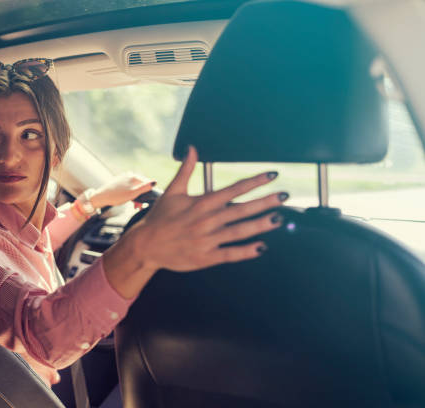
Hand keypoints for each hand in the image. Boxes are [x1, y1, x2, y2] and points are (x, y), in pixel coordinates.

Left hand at [89, 173, 155, 207]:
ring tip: (135, 206)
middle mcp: (129, 175)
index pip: (147, 183)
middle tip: (140, 207)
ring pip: (134, 188)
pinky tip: (128, 201)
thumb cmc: (117, 196)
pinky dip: (130, 195)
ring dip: (136, 197)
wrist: (101, 197)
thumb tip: (155, 182)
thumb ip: (144, 188)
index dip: (149, 193)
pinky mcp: (119, 183)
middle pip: (140, 186)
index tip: (147, 202)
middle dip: (142, 196)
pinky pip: (128, 188)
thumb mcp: (133, 193)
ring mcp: (123, 178)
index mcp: (134, 177)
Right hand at [132, 146, 286, 271]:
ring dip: (261, 224)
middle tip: (284, 196)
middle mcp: (207, 220)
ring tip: (279, 218)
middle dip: (265, 202)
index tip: (271, 175)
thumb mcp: (172, 191)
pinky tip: (262, 247)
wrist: (146, 245)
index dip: (255, 181)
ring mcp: (208, 240)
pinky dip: (247, 251)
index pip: (234, 189)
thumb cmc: (159, 218)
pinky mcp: (206, 257)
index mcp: (201, 203)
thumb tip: (192, 148)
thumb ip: (186, 170)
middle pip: (242, 209)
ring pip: (240, 231)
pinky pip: (231, 254)